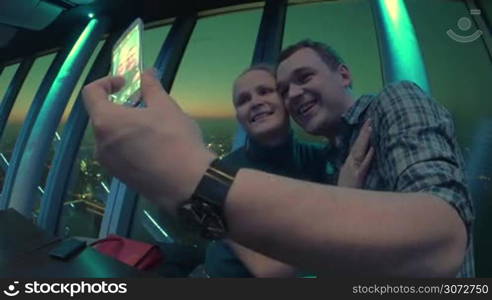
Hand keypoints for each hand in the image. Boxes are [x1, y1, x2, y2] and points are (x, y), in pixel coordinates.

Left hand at [82, 69, 215, 212]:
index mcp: (106, 122)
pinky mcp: (120, 178)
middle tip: (145, 104)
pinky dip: (129, 143)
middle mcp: (100, 144)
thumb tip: (147, 73)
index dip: (106, 82)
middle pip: (101, 116)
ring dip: (125, 125)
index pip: (90, 93)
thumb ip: (151, 87)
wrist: (188, 183)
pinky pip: (119, 153)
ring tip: (151, 126)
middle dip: (120, 105)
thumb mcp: (166, 107)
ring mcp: (109, 164)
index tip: (127, 83)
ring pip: (111, 136)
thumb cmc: (175, 139)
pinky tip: (153, 146)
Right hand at [337, 119, 373, 187]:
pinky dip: (368, 157)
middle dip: (364, 132)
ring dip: (365, 140)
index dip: (361, 135)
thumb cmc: (346, 193)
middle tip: (370, 119)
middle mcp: (349, 165)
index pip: (355, 147)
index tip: (367, 123)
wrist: (338, 206)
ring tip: (370, 128)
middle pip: (357, 146)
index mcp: (348, 164)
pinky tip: (373, 149)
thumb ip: (354, 169)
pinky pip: (364, 166)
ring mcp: (352, 170)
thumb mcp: (348, 178)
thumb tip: (363, 158)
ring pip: (359, 152)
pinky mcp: (357, 178)